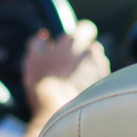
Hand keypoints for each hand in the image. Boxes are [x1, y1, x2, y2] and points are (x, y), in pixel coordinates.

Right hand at [22, 19, 108, 136]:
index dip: (80, 34)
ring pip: (98, 62)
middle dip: (83, 53)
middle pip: (91, 46)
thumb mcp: (31, 59)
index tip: (72, 43)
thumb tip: (44, 36)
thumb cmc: (42, 83)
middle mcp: (91, 50)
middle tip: (69, 66)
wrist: (56, 109)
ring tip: (74, 81)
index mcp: (74, 41)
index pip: (86, 27)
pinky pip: (101, 77)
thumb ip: (37, 42)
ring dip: (89, 68)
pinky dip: (94, 81)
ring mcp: (100, 67)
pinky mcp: (105, 82)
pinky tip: (81, 90)